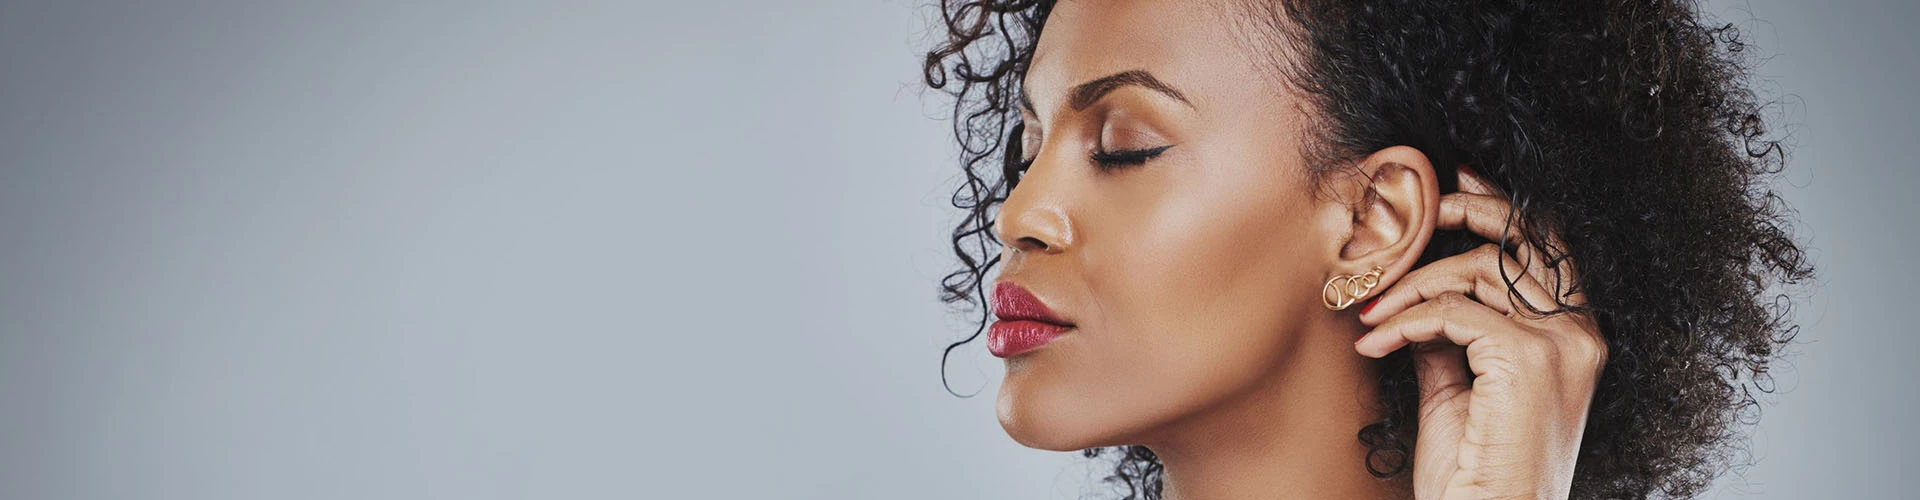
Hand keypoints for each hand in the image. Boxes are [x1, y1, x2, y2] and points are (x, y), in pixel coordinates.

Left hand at [1353, 169, 1606, 499]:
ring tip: (1370, 315)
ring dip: (1411, 286)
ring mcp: (1561, 346)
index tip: (1458, 185)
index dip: (1505, 209)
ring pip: (1479, 271)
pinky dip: (1406, 321)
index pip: (1549, 251)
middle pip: (1524, 240)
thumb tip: (1420, 301)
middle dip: (1466, 211)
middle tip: (1412, 218)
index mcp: (1575, 341)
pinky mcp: (1528, 360)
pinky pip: (1453, 312)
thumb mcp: (1458, 392)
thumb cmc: (1474, 476)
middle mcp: (1580, 336)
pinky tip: (1376, 343)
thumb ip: (1451, 340)